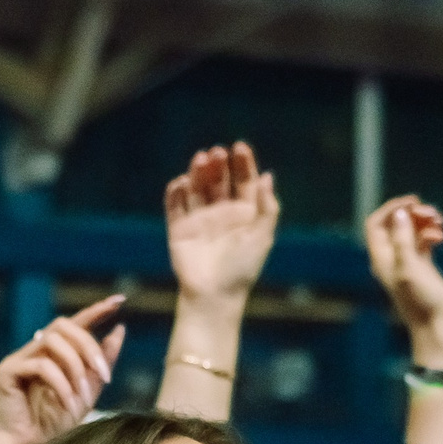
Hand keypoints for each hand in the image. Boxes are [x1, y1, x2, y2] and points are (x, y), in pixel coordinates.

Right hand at [0, 296, 121, 443]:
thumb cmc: (54, 426)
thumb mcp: (87, 393)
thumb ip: (101, 364)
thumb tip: (119, 329)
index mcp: (53, 354)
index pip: (75, 323)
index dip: (96, 310)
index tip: (120, 300)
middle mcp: (34, 351)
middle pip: (64, 326)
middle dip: (88, 346)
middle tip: (104, 374)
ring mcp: (18, 359)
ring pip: (52, 342)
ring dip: (75, 367)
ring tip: (82, 395)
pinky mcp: (6, 372)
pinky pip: (40, 365)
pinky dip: (60, 383)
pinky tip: (65, 402)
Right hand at [164, 142, 277, 304]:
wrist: (214, 296)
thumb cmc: (242, 269)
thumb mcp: (262, 236)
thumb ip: (267, 207)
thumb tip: (268, 176)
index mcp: (244, 213)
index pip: (243, 180)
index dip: (242, 163)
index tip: (240, 147)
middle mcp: (221, 212)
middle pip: (219, 180)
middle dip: (218, 165)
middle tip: (217, 153)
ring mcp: (199, 220)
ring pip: (197, 188)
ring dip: (198, 172)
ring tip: (200, 159)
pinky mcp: (179, 229)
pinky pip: (175, 207)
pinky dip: (175, 193)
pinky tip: (181, 183)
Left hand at [362, 196, 442, 350]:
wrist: (438, 326)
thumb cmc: (421, 301)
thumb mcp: (409, 268)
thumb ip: (402, 241)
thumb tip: (399, 214)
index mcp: (381, 259)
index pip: (375, 224)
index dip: (390, 209)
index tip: (411, 203)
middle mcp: (392, 259)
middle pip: (395, 224)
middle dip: (413, 213)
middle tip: (431, 213)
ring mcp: (408, 262)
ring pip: (411, 231)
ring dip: (424, 221)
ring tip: (439, 221)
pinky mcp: (423, 267)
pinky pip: (423, 241)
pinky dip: (431, 233)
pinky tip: (441, 237)